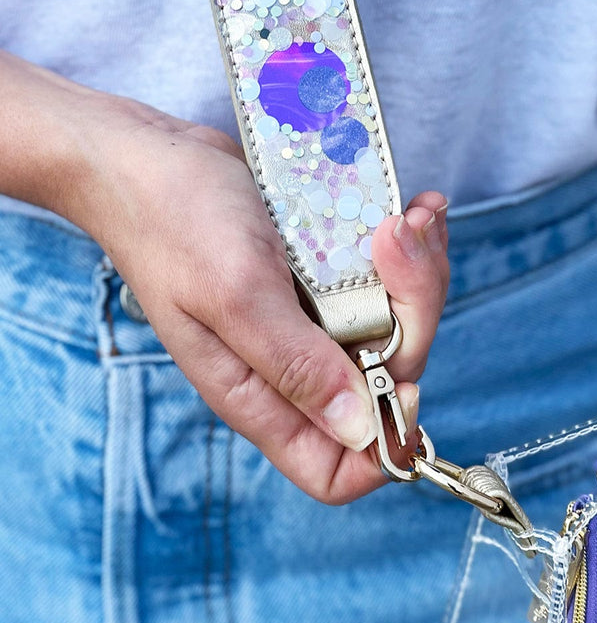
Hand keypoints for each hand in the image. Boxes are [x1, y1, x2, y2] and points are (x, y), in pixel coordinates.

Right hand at [68, 99, 448, 503]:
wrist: (150, 154)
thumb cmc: (173, 220)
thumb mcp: (234, 293)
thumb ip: (294, 364)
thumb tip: (359, 433)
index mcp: (260, 393)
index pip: (336, 469)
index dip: (385, 441)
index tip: (405, 373)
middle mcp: (293, 364)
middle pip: (388, 378)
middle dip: (415, 311)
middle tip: (405, 239)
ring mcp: (311, 316)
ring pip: (397, 322)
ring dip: (419, 270)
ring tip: (414, 214)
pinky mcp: (322, 274)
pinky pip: (385, 276)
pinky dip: (407, 245)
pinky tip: (407, 206)